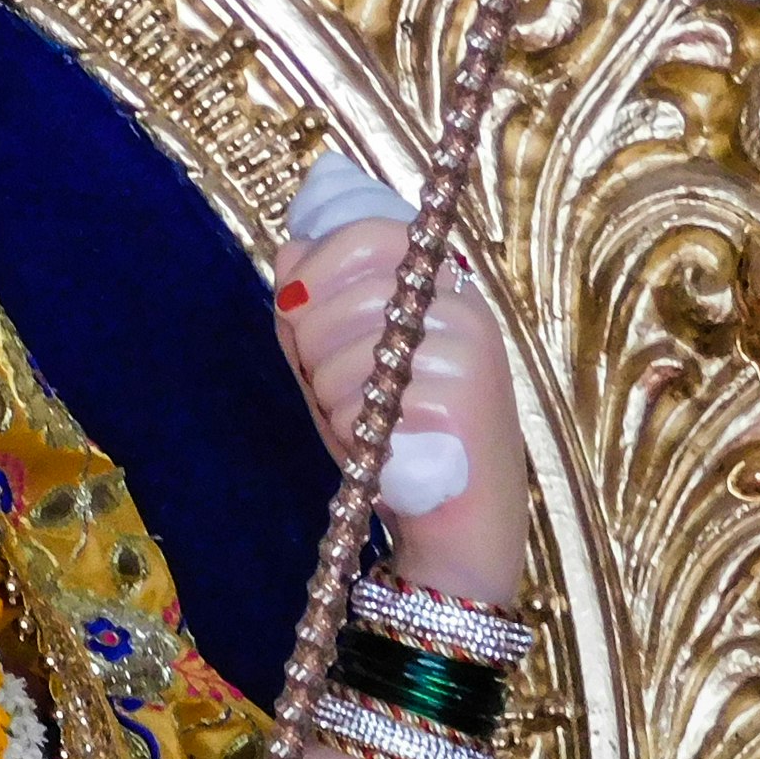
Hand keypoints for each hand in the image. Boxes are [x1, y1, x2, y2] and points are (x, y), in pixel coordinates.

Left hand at [274, 209, 527, 604]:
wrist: (456, 523)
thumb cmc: (396, 437)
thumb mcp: (341, 366)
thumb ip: (314, 308)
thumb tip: (289, 252)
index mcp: (440, 287)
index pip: (371, 235)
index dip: (317, 265)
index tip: (294, 306)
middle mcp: (465, 307)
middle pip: (347, 294)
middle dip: (313, 347)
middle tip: (334, 388)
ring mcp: (469, 350)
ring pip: (348, 347)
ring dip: (330, 394)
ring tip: (364, 421)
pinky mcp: (464, 398)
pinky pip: (364, 400)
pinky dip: (352, 431)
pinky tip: (381, 447)